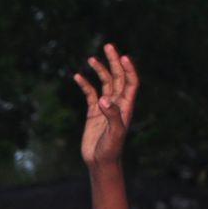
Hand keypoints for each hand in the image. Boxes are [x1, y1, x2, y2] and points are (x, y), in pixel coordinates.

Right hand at [74, 43, 139, 168]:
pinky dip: (84, 85)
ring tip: (91, 59)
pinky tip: (77, 77)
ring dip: (99, 70)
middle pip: (118, 77)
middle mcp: (117, 103)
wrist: (100, 162)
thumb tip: (104, 99)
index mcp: (126, 106)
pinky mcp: (93, 113)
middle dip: (114, 62)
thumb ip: (112, 115)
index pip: (131, 82)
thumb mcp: (115, 133)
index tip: (123, 57)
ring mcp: (105, 107)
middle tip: (108, 46)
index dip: (129, 69)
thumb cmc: (111, 149)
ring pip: (104, 83)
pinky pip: (89, 94)